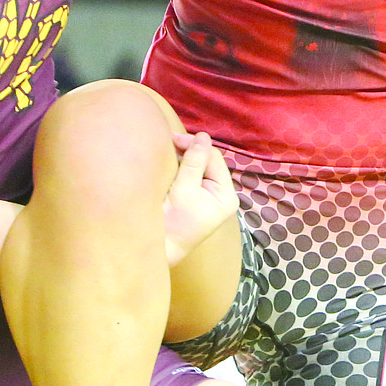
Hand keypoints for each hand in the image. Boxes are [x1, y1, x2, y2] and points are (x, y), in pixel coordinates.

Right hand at [163, 131, 238, 266]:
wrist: (159, 249)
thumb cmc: (173, 222)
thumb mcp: (184, 189)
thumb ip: (194, 162)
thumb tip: (202, 136)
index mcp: (226, 195)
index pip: (214, 159)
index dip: (195, 145)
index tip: (172, 139)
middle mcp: (221, 195)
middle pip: (208, 161)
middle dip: (189, 151)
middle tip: (168, 140)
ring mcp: (208, 197)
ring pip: (198, 167)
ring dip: (184, 157)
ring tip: (167, 149)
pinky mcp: (195, 198)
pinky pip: (191, 175)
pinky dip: (181, 167)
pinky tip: (169, 161)